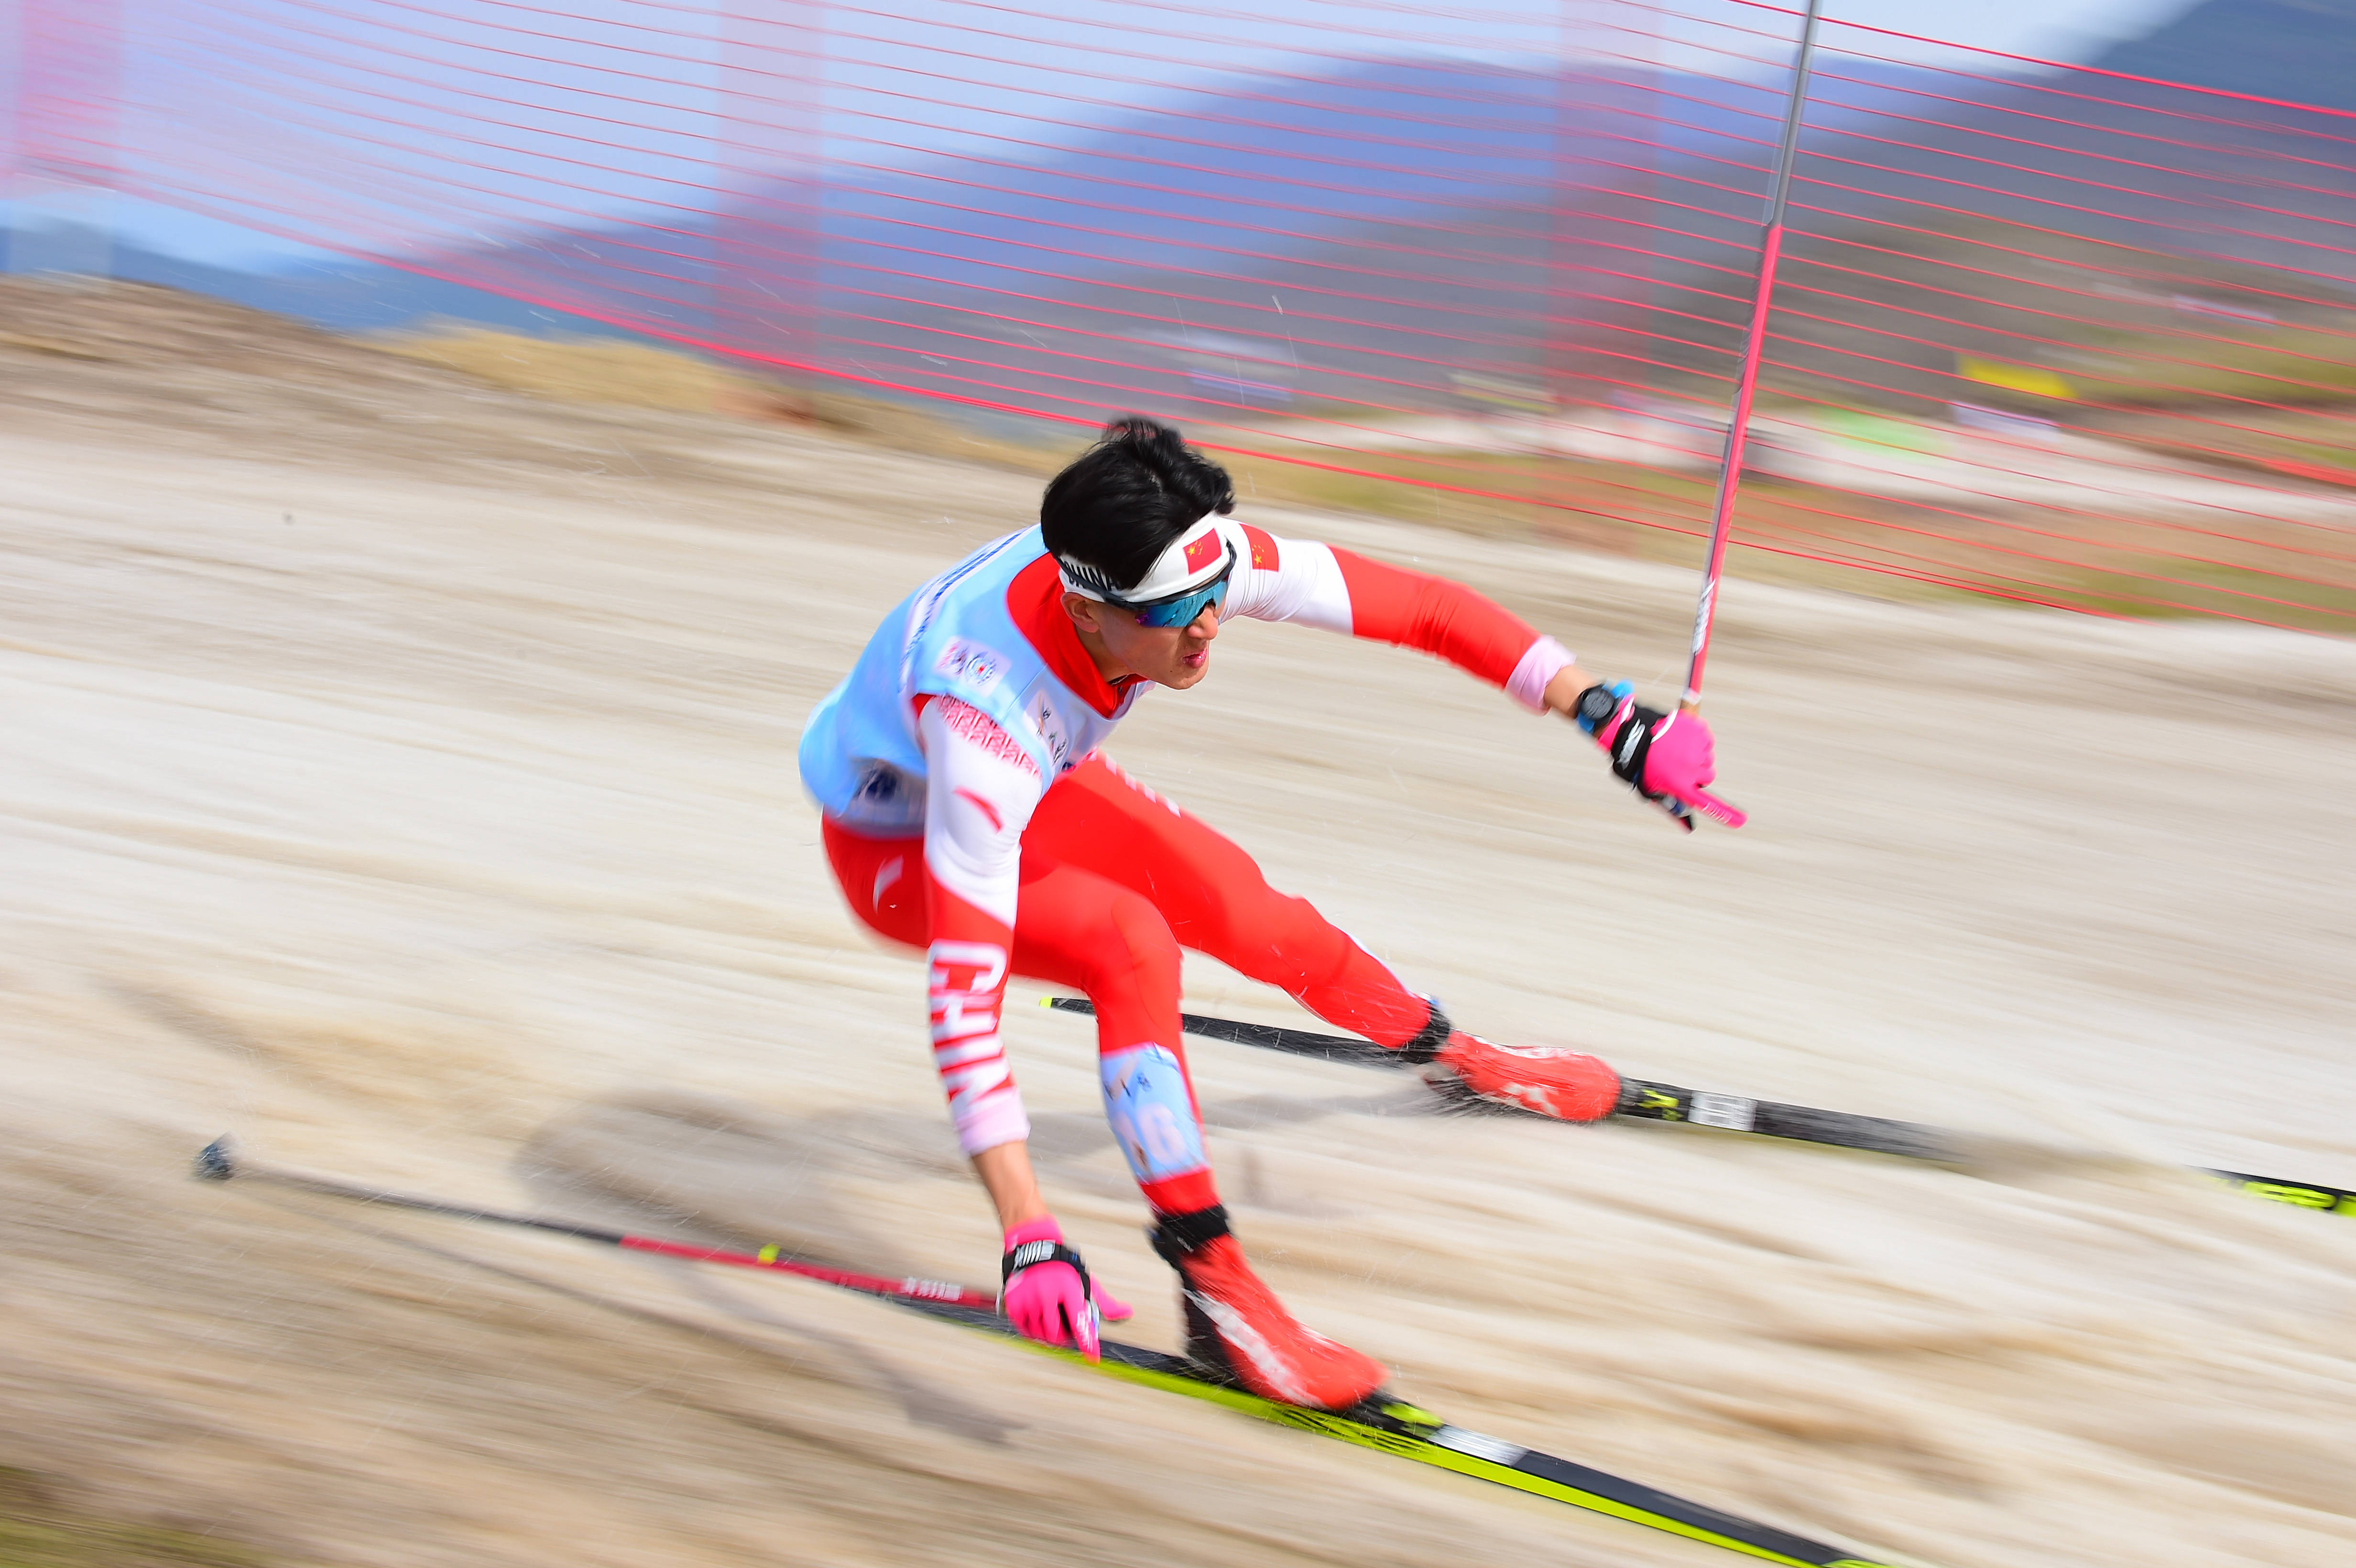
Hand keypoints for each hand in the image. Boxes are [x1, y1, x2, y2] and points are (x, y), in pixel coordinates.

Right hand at [1000, 1217, 1104, 1358]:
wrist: (1033, 1248)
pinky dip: (1034, 1332)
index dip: (1087, 1343)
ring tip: (1052, 1321)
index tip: (1093, 1358)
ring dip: (1049, 1335)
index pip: (1080, 1322)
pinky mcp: (1014, 1304)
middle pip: (1058, 1335)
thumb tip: (1127, 1313)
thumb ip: (1105, 1302)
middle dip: (1064, 1338)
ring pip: (1041, 1336)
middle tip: (1066, 1329)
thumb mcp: (1087, 1281)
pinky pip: (1026, 1332)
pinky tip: (1039, 1320)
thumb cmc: (1065, 1269)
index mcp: (1068, 1289)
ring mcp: (1029, 1300)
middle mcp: (1047, 1294)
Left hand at [1575, 682, 1746, 828]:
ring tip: (1675, 749)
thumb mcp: (1650, 789)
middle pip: (1709, 775)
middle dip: (1699, 772)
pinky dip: (1697, 739)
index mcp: (1679, 784)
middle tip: (1679, 765)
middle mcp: (1690, 767)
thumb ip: (1671, 807)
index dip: (1724, 813)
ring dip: (1697, 754)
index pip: (1705, 803)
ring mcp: (1695, 746)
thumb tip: (1689, 828)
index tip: (1741, 821)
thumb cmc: (1639, 764)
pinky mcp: (1696, 728)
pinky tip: (1680, 738)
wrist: (1630, 732)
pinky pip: (1706, 738)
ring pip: (1708, 755)